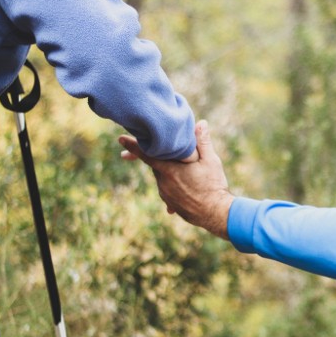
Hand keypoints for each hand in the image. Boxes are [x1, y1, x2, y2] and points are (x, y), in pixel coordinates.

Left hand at [119, 120, 233, 238]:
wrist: (215, 214)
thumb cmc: (214, 185)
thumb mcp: (211, 161)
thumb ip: (202, 142)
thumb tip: (201, 123)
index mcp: (169, 169)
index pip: (146, 153)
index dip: (133, 145)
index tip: (120, 138)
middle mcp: (163, 182)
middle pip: (157, 164)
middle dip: (161, 157)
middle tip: (170, 153)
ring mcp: (166, 194)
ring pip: (163, 177)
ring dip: (171, 172)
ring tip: (188, 173)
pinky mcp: (170, 203)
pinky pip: (168, 190)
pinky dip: (175, 185)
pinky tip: (186, 187)